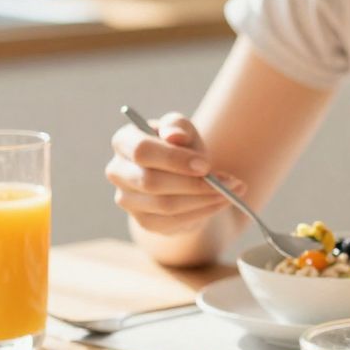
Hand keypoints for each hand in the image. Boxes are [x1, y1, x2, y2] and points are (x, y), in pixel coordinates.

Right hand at [105, 112, 243, 235]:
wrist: (185, 176)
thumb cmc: (182, 147)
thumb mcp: (184, 131)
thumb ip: (178, 127)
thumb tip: (173, 136)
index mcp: (124, 142)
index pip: (142, 151)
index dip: (174, 160)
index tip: (205, 165)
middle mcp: (117, 172)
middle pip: (151, 182)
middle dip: (194, 184)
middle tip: (229, 182)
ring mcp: (127, 200)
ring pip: (165, 205)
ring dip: (204, 199)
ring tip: (232, 191)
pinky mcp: (144, 222)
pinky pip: (173, 222)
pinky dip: (202, 213)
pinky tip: (221, 202)